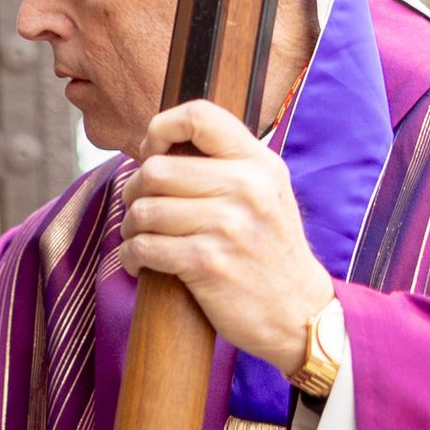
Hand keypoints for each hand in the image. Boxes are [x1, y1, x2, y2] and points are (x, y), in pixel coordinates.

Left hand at [119, 99, 333, 374]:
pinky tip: (141, 262)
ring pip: (145, 209)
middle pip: (157, 168)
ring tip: (140, 237)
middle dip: (134, 190)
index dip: (161, 128)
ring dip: (131, 227)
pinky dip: (132, 256)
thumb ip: (226, 164)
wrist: (298, 313)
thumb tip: (160, 147)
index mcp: (259, 163)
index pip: (199, 116)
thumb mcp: (266, 193)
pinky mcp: (208, 262)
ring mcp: (228, 225)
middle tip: (139, 207)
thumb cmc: (269, 251)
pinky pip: (145, 247)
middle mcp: (246, 187)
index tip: (153, 153)